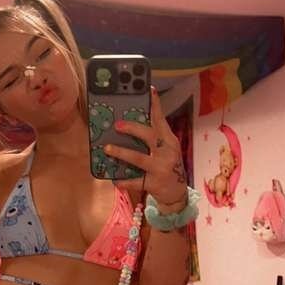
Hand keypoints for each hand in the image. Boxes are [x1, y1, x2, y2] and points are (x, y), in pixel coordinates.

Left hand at [104, 87, 187, 208]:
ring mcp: (161, 169)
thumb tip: (130, 124)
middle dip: (132, 129)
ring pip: (139, 159)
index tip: (148, 90)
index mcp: (170, 141)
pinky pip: (135, 181)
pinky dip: (123, 180)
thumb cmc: (167, 168)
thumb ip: (154, 138)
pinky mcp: (154, 184)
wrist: (177, 195)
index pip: (161, 120)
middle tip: (117, 125)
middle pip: (149, 136)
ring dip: (121, 153)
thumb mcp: (166, 151)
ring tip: (107, 148)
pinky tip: (114, 179)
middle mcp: (168, 153)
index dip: (155, 105)